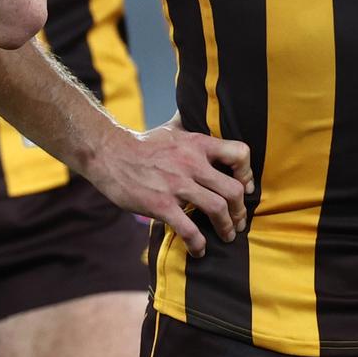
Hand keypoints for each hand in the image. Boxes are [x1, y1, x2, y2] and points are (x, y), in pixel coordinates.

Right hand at [88, 119, 253, 256]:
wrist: (109, 154)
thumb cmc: (143, 144)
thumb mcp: (172, 129)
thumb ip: (191, 123)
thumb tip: (200, 107)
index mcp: (198, 144)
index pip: (239, 153)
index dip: (248, 173)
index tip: (246, 187)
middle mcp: (192, 164)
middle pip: (233, 189)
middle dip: (240, 211)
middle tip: (239, 222)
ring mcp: (177, 185)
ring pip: (217, 209)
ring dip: (226, 227)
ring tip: (227, 236)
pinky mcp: (161, 205)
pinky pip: (188, 228)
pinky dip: (198, 243)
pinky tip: (199, 250)